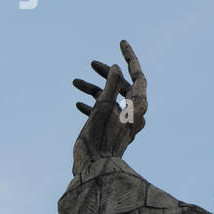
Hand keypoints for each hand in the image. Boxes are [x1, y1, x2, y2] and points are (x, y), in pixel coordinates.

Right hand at [71, 40, 146, 175]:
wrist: (95, 171)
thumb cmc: (99, 141)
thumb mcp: (102, 109)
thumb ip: (111, 87)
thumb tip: (117, 68)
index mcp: (137, 108)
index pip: (139, 76)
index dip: (131, 58)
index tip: (122, 42)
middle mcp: (134, 115)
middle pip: (124, 86)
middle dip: (107, 74)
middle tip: (91, 63)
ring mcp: (124, 124)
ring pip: (112, 99)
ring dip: (94, 89)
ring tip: (74, 82)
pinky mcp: (113, 132)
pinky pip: (106, 113)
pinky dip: (93, 105)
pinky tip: (77, 103)